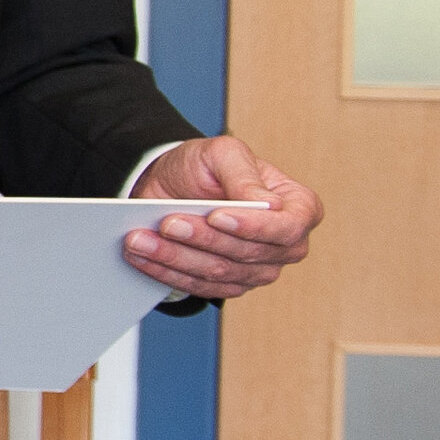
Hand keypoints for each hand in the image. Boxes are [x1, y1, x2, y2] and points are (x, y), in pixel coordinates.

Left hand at [125, 136, 321, 299]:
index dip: (253, 226)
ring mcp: (259, 269)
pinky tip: (142, 257)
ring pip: (219, 272)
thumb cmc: (207, 167)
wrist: (174, 185)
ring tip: (140, 239)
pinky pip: (200, 286)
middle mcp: (285, 244)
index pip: (287, 227)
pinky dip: (167, 272)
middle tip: (166, 224)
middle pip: (247, 253)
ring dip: (175, 258)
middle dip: (202, 239)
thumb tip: (270, 203)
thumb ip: (244, 174)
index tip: (216, 216)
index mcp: (299, 207)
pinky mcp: (229, 284)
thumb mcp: (223, 153)